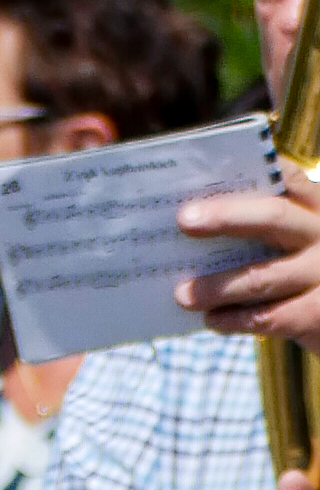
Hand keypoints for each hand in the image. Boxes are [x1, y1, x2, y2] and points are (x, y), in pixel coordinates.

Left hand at [177, 155, 319, 338]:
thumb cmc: (304, 270)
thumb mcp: (295, 240)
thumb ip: (261, 229)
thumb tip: (192, 222)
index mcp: (315, 207)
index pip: (288, 178)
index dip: (252, 170)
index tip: (212, 169)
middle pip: (274, 218)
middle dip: (226, 217)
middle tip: (184, 220)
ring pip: (263, 276)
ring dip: (218, 286)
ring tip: (183, 294)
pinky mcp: (318, 312)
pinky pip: (269, 317)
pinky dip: (235, 320)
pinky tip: (213, 319)